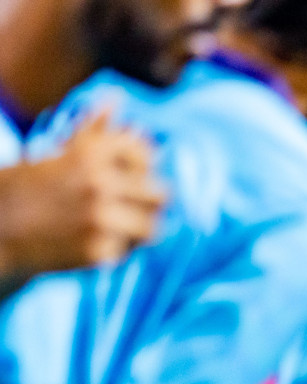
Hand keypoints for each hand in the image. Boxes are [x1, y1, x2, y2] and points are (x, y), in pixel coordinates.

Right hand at [0, 110, 164, 277]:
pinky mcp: (98, 251)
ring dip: (140, 228)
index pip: (147, 155)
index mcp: (90, 153)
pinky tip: (95, 241)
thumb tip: (117, 96)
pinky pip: (129, 250)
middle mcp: (98, 183)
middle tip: (130, 206)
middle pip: (161, 194)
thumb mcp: (59, 152)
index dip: (142, 166)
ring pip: (153, 227)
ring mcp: (100, 219)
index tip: (129, 175)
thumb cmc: (32, 187)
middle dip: (148, 202)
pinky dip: (117, 248)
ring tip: (118, 226)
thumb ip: (94, 129)